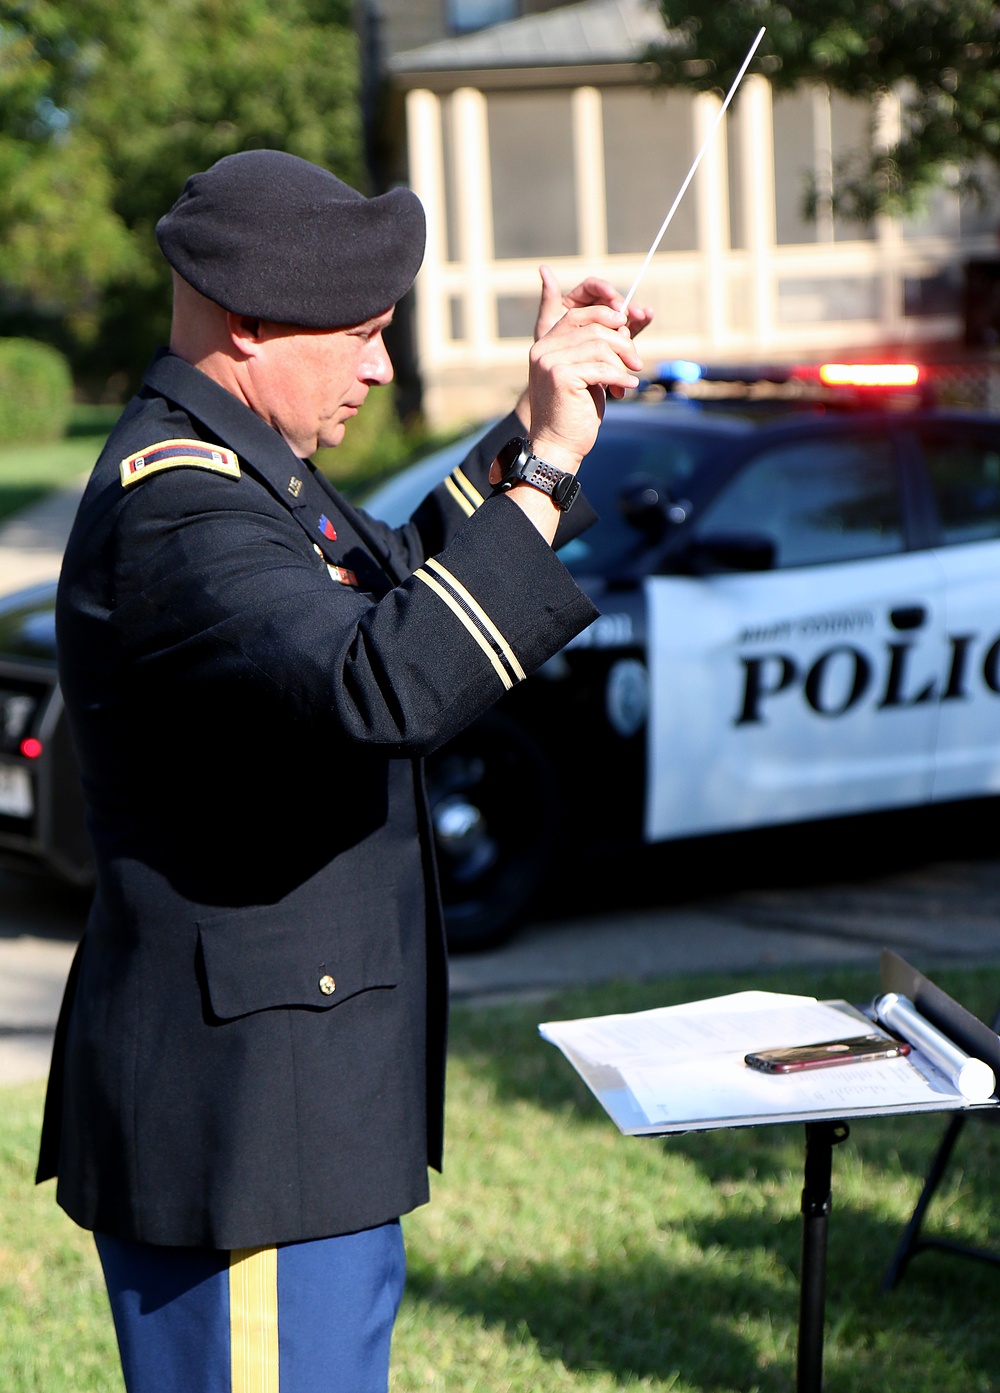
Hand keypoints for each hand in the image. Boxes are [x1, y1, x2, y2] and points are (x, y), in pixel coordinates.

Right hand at [493, 305, 641, 484]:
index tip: (625, 325)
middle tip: (636, 363)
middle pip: (593, 329)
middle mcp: (543, 350)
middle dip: (622, 344)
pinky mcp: (561, 377)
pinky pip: (602, 368)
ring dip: (622, 363)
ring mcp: (550, 362)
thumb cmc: (575, 413)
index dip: (603, 315)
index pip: (576, 315)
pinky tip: (627, 387)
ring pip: (600, 347)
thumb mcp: (587, 374)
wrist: (559, 446)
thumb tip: (623, 325)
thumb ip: (597, 350)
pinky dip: (620, 377)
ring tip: (628, 381)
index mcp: (545, 346)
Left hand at [534, 264, 653, 344]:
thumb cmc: (548, 356)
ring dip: (633, 312)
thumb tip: (543, 268)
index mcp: (576, 303)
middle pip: (610, 301)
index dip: (602, 288)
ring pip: (623, 314)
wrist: (562, 386)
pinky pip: (631, 328)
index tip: (610, 295)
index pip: (591, 288)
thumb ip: (549, 299)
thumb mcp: (547, 326)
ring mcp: (606, 328)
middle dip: (620, 304)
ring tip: (640, 315)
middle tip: (626, 311)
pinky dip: (640, 322)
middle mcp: (593, 313)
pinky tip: (647, 316)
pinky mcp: (616, 342)